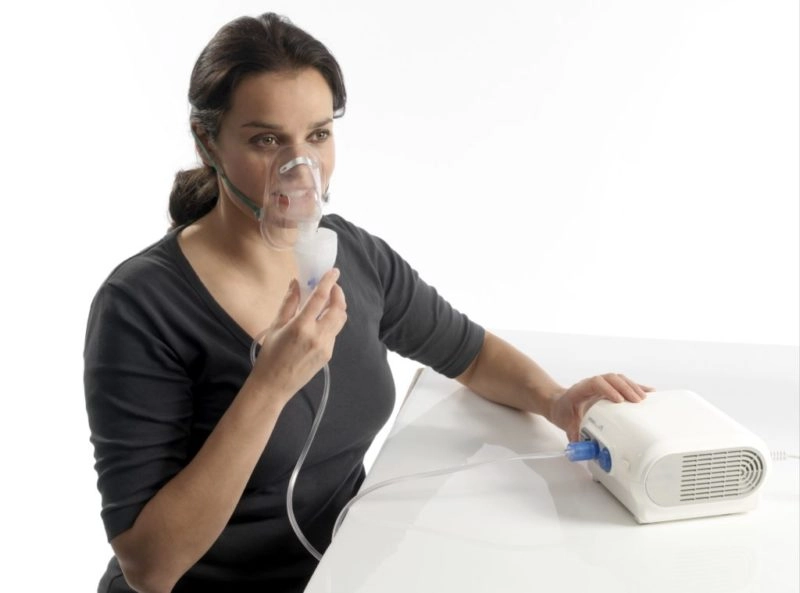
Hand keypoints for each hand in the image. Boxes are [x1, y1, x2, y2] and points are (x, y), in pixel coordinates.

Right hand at [251, 268, 346, 404]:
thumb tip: (296, 283)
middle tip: (332, 286)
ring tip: (328, 301)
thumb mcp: (276, 326)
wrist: (273, 385)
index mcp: (301, 327)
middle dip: (338, 294)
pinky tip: (320, 321)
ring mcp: (326, 347)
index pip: (321, 298)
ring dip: (337, 308)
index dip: (329, 282)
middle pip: (338, 309)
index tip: (334, 271)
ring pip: (340, 321)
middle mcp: (317, 336)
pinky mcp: (328, 354)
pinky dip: (331, 322)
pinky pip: (334, 333)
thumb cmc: (270, 355)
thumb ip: (289, 303)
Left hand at [549, 374, 652, 441]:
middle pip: (610, 378)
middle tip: (636, 401)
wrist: (558, 404)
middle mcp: (592, 384)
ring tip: (644, 399)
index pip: (595, 383)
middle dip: (625, 388)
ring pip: (618, 379)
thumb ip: (574, 436)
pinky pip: (624, 384)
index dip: (608, 389)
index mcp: (580, 390)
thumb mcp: (566, 424)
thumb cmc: (563, 411)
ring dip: (632, 387)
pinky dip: (637, 388)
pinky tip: (649, 393)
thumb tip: (583, 449)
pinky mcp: (609, 388)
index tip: (619, 400)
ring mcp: (601, 384)